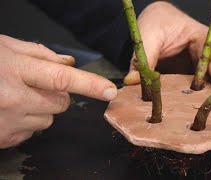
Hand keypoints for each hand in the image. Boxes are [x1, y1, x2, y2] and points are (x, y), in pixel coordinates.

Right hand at [0, 35, 116, 147]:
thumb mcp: (5, 47)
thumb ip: (40, 54)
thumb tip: (69, 63)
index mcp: (15, 70)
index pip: (61, 78)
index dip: (89, 84)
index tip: (109, 91)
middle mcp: (12, 99)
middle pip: (62, 103)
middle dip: (58, 94)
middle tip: (37, 85)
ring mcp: (7, 122)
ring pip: (49, 119)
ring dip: (41, 108)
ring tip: (16, 96)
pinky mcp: (3, 138)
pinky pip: (32, 132)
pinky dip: (27, 121)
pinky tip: (8, 110)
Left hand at [124, 2, 210, 96]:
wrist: (153, 23)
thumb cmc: (156, 23)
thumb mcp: (149, 35)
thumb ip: (144, 57)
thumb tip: (133, 81)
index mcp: (203, 40)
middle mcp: (207, 56)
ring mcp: (201, 69)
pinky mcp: (192, 80)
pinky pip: (200, 92)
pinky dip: (201, 102)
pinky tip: (201, 116)